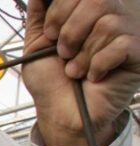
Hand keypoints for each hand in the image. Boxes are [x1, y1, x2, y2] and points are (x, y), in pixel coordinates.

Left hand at [22, 0, 139, 145]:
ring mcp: (129, 35)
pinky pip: (121, 45)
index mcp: (88, 14)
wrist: (61, 114)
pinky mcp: (138, 55)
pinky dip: (99, 64)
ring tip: (77, 71)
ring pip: (109, 25)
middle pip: (99, 1)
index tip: (50, 34)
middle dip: (71, 31)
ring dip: (83, 54)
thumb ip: (39, 17)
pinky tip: (94, 76)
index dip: (61, 10)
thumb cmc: (52, 83)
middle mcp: (112, 19)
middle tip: (63, 54)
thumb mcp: (36, 46)